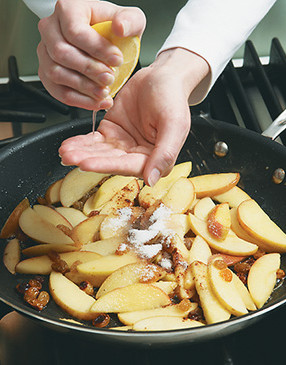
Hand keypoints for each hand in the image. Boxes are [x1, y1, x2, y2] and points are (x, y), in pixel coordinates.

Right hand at [37, 0, 145, 109]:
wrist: (105, 43)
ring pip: (57, 73)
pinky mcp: (47, 73)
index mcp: (68, 9)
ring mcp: (45, 52)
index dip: (97, 49)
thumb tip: (120, 27)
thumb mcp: (130, 20)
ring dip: (83, 87)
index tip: (116, 59)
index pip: (75, 31)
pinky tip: (96, 101)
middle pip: (62, 53)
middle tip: (109, 77)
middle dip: (89, 69)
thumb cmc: (112, 29)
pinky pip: (57, 91)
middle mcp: (51, 29)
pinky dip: (78, 100)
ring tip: (103, 91)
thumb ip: (129, 21)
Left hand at [59, 48, 209, 185]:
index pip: (128, 166)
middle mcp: (137, 155)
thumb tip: (152, 180)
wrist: (162, 76)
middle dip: (88, 159)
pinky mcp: (111, 133)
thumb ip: (165, 152)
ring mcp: (122, 145)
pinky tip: (68, 144)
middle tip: (69, 157)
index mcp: (155, 158)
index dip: (106, 166)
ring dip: (81, 152)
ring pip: (99, 152)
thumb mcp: (174, 124)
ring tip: (65, 151)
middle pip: (109, 161)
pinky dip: (81, 142)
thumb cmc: (173, 98)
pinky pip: (94, 141)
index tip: (86, 164)